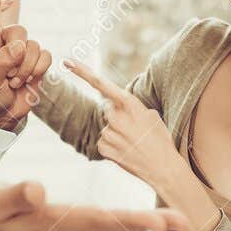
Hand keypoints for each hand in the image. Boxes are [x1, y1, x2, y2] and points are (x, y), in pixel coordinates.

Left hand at [0, 0, 46, 130]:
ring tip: (14, 82)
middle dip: (16, 57)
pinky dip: (38, 72)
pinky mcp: (38, 59)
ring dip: (26, 70)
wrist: (5, 113)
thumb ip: (0, 61)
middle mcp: (5, 40)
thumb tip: (19, 46)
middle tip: (8, 77)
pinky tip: (28, 83)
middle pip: (19, 31)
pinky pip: (46, 57)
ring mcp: (23, 49)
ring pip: (34, 46)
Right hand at [0, 180, 189, 230]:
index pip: (103, 219)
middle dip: (152, 223)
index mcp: (60, 220)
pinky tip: (145, 216)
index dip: (134, 219)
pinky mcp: (73, 219)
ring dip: (146, 221)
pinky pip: (107, 220)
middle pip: (118, 225)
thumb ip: (18, 195)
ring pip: (116, 224)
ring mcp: (74, 224)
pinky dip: (129, 217)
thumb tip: (39, 190)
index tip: (161, 220)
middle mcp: (73, 225)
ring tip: (174, 219)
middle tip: (184, 221)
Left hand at [64, 59, 182, 192]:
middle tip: (134, 130)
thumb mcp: (152, 116)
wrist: (163, 168)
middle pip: (107, 109)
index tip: (67, 62)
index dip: (83, 72)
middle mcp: (116, 116)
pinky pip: (103, 141)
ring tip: (134, 143)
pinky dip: (113, 146)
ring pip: (106, 127)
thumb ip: (132, 107)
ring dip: (116, 133)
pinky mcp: (103, 147)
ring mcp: (109, 133)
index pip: (102, 84)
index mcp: (130, 104)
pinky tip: (127, 151)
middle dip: (116, 116)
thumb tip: (118, 109)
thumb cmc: (160, 140)